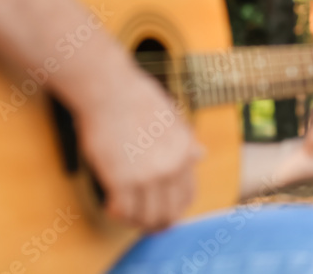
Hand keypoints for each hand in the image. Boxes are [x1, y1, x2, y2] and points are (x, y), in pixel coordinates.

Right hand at [74, 68, 202, 230]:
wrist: (110, 90)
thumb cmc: (137, 98)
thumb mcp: (172, 117)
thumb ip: (186, 140)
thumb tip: (201, 154)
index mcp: (185, 152)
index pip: (187, 195)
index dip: (175, 208)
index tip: (163, 211)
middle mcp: (171, 168)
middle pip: (168, 212)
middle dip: (156, 222)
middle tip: (143, 222)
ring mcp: (147, 175)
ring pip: (145, 216)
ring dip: (134, 220)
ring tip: (123, 213)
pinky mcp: (120, 179)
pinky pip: (122, 210)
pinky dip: (116, 212)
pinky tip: (110, 205)